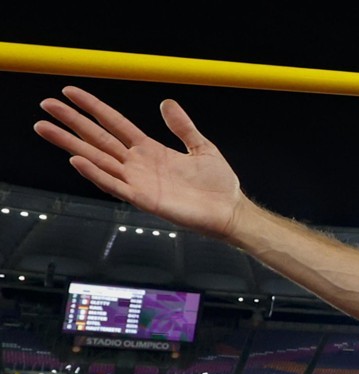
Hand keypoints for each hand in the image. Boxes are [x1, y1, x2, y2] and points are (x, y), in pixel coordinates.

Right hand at [34, 86, 245, 239]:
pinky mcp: (144, 200)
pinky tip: (77, 160)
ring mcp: (138, 182)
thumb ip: (182, 127)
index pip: (114, 124)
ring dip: (71, 145)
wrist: (230, 211)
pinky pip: (114, 186)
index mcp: (150, 150)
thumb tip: (167, 102)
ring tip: (46, 129)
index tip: (70, 93)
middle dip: (71, 123)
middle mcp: (138, 165)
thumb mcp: (201, 147)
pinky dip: (96, 174)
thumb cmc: (218, 184)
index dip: (93, 107)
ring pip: (98, 159)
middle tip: (45, 107)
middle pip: (98, 139)